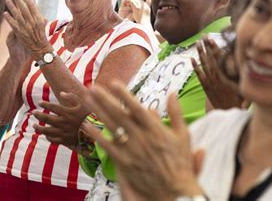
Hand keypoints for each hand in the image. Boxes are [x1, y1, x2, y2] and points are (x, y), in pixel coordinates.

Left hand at [4, 0, 50, 59]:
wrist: (39, 48)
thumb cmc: (41, 34)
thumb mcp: (41, 21)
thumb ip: (37, 11)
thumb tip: (33, 0)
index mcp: (38, 18)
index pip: (32, 5)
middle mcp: (32, 22)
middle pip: (24, 9)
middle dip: (19, 0)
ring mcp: (26, 28)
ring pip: (18, 15)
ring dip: (12, 7)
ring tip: (7, 0)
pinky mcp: (20, 34)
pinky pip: (13, 25)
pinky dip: (9, 19)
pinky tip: (5, 13)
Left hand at [32, 92, 88, 147]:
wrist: (96, 132)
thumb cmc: (88, 116)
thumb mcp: (82, 103)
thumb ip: (71, 97)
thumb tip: (61, 93)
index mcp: (67, 112)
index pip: (52, 107)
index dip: (44, 104)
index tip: (40, 103)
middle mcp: (63, 122)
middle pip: (46, 118)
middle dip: (38, 115)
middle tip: (34, 113)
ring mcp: (63, 132)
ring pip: (47, 130)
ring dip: (39, 128)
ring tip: (34, 125)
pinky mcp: (64, 140)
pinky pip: (53, 139)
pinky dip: (48, 137)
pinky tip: (46, 134)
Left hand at [81, 81, 203, 199]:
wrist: (175, 191)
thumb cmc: (180, 163)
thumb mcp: (184, 135)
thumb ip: (176, 113)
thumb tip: (172, 93)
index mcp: (155, 129)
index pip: (137, 108)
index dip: (124, 95)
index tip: (114, 82)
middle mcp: (141, 137)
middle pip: (119, 114)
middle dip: (105, 99)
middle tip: (93, 87)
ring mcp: (131, 149)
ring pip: (111, 127)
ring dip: (98, 112)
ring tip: (87, 99)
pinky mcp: (124, 162)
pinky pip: (107, 147)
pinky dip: (97, 136)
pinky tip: (86, 126)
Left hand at [118, 0, 151, 26]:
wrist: (144, 24)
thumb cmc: (145, 23)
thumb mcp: (146, 17)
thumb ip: (145, 13)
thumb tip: (144, 15)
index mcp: (148, 8)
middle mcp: (145, 6)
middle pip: (139, 0)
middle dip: (135, 1)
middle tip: (131, 2)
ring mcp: (141, 6)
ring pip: (136, 1)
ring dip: (132, 2)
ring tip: (130, 3)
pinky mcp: (137, 7)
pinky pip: (132, 2)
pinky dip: (130, 0)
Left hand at [192, 37, 247, 109]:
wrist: (230, 111)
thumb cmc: (238, 98)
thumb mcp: (240, 84)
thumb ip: (237, 74)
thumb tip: (236, 63)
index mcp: (226, 74)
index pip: (220, 57)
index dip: (215, 47)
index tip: (211, 39)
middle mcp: (217, 76)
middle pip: (211, 58)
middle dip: (207, 46)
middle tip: (203, 36)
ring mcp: (210, 81)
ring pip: (204, 64)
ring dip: (200, 53)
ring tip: (197, 43)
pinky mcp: (206, 87)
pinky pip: (199, 75)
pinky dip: (195, 67)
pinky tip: (191, 59)